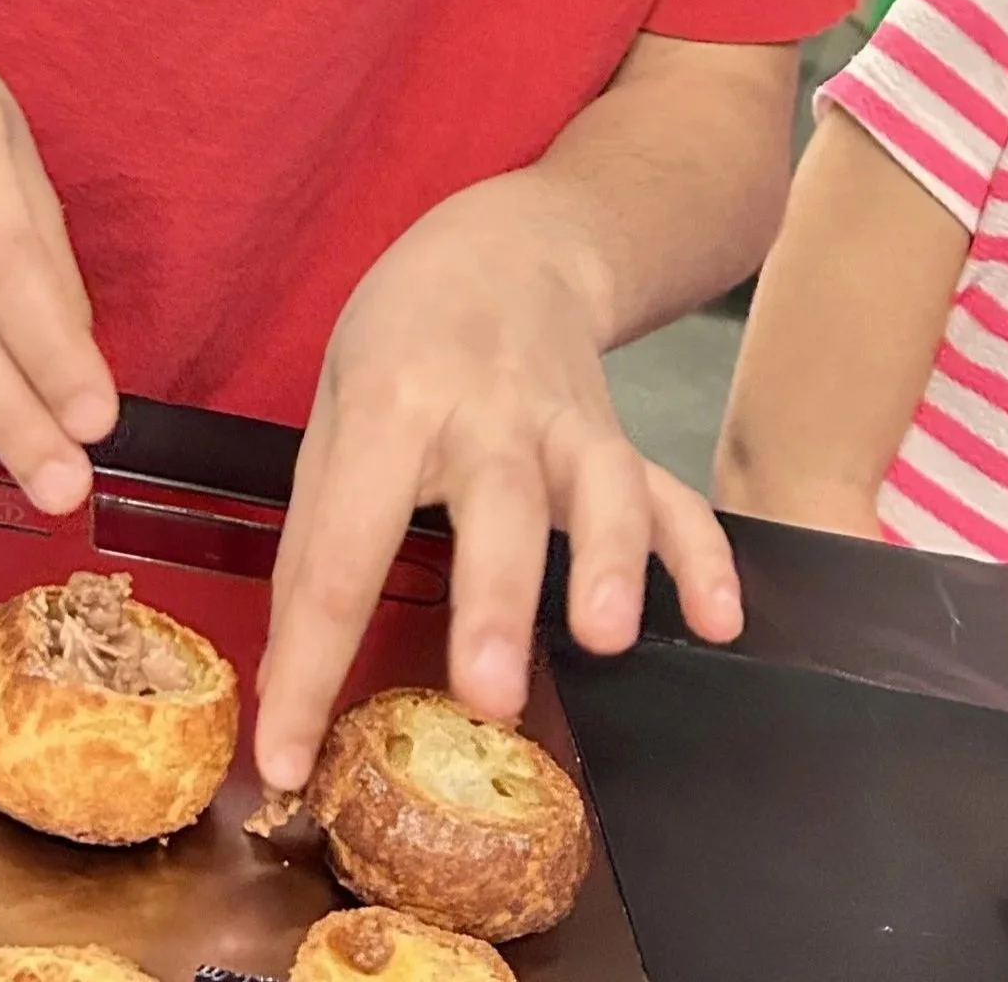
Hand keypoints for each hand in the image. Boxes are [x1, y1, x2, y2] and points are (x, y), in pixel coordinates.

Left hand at [254, 171, 743, 790]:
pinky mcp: (622, 436)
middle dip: (493, 602)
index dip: (312, 663)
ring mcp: (565, 422)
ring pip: (598, 489)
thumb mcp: (332, 410)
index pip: (344, 549)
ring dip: (607, 561)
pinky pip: (670, 495)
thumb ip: (318, 537)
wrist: (507, 245)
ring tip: (606, 640)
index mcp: (388, 408)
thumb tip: (288, 675)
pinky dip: (702, 555)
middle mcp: (482, 412)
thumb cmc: (401, 339)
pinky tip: (719, 621)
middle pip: (494, 505)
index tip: (290, 761)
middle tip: (487, 698)